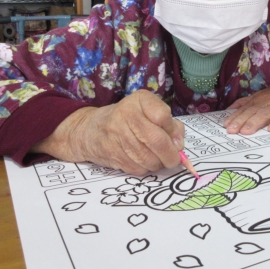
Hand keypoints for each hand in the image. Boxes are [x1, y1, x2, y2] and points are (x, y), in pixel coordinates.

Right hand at [32, 90, 184, 174]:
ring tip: (158, 158)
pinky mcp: (113, 155)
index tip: (175, 137)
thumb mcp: (150, 111)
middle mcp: (127, 114)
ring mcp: (118, 135)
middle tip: (174, 159)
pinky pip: (139, 168)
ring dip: (159, 163)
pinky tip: (143, 160)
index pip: (163, 116)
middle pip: (157, 140)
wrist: (90, 130)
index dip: (173, 131)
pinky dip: (146, 168)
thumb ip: (170, 124)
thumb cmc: (128, 119)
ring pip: (149, 159)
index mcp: (140, 100)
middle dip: (171, 155)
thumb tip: (179, 144)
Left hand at [223, 76, 269, 134]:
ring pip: (266, 113)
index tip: (225, 126)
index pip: (245, 109)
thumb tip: (229, 109)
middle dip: (242, 121)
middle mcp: (268, 101)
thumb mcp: (261, 95)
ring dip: (256, 122)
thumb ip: (245, 102)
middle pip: (253, 111)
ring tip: (247, 131)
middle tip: (232, 130)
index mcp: (260, 99)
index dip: (235, 117)